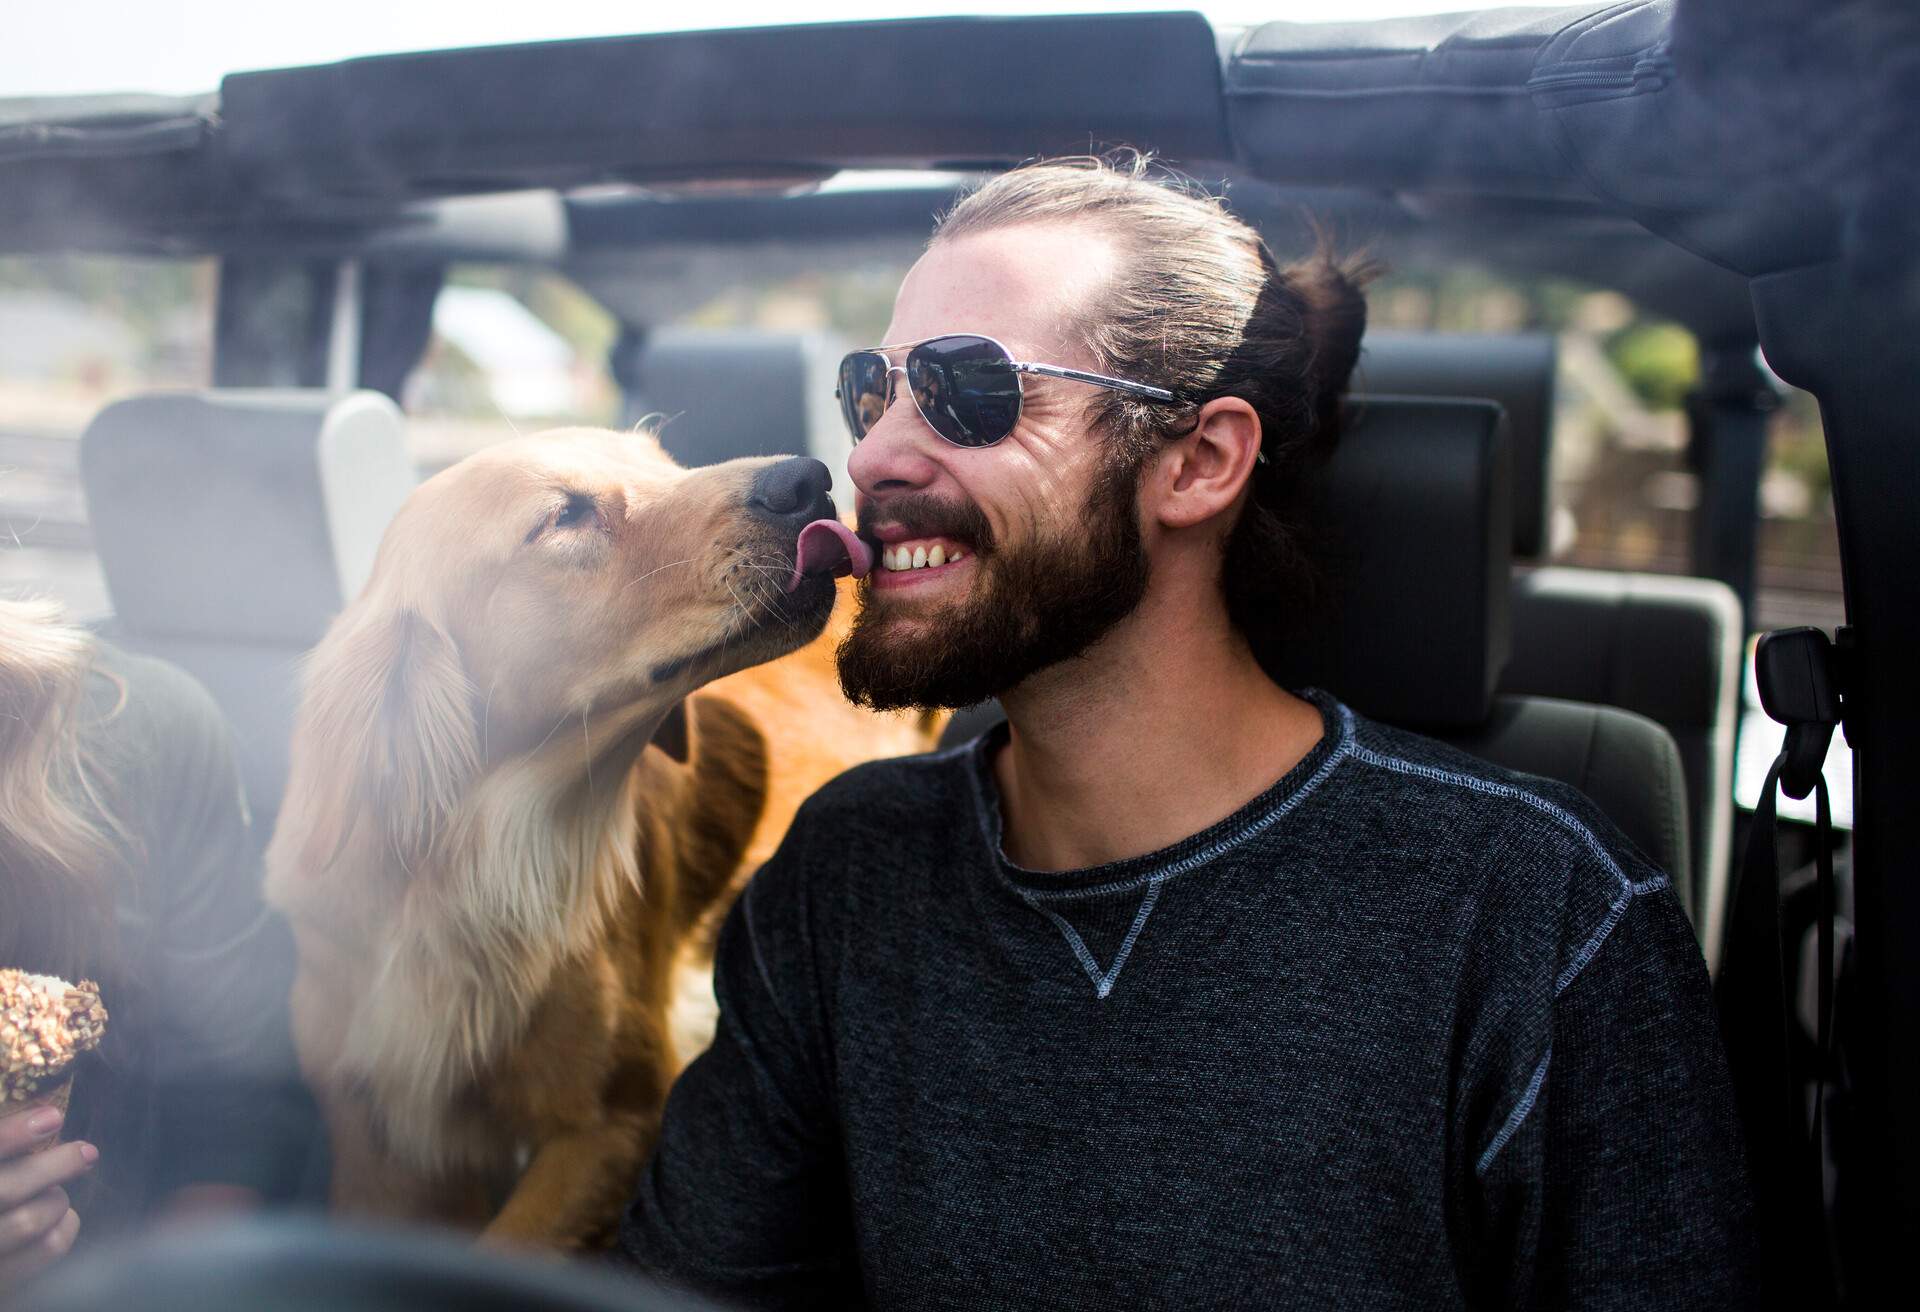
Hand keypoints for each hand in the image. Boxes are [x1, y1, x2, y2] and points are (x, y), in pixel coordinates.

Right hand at [0, 1103, 94, 1282]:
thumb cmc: (3, 1202)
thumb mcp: (3, 1173)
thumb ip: (9, 1154)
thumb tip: (49, 1117)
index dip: (12, 1135)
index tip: (54, 1117)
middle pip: (7, 1190)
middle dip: (56, 1165)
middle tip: (86, 1152)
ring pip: (31, 1220)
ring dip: (56, 1199)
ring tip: (53, 1193)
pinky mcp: (3, 1283)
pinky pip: (49, 1248)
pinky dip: (67, 1225)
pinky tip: (61, 1219)